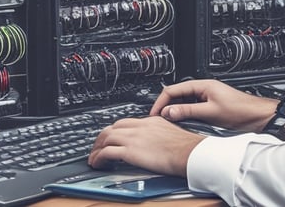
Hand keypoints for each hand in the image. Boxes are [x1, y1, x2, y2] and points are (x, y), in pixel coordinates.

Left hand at [88, 116, 203, 175]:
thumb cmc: (187, 147)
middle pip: (113, 127)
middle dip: (103, 137)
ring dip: (97, 147)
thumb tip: (159, 143)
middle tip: (99, 146)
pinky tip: (97, 163)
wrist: (190, 153)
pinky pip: (107, 152)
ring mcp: (134, 138)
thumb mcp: (173, 133)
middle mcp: (141, 127)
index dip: (116, 130)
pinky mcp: (130, 151)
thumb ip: (161, 135)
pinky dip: (98, 157)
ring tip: (94, 157)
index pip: (127, 122)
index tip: (113, 137)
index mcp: (152, 121)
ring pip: (106, 137)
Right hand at [150, 79, 276, 131]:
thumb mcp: (210, 112)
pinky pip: (192, 109)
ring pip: (184, 103)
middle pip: (177, 95)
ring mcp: (206, 98)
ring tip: (168, 123)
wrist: (258, 116)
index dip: (161, 102)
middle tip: (158, 119)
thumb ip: (188, 111)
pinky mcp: (210, 106)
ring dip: (175, 112)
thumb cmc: (241, 110)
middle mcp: (203, 89)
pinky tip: (182, 124)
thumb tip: (169, 112)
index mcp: (202, 85)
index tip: (154, 113)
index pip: (173, 90)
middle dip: (166, 107)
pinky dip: (184, 115)